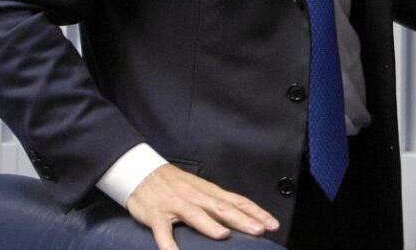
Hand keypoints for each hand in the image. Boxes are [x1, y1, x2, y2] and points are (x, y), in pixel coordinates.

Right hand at [126, 164, 278, 249]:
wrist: (142, 172)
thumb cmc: (176, 185)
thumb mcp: (201, 190)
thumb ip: (219, 203)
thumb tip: (243, 216)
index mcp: (210, 192)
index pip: (238, 201)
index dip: (256, 212)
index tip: (273, 224)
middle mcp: (196, 197)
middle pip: (222, 208)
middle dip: (242, 219)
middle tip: (259, 230)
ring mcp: (176, 205)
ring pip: (195, 215)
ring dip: (209, 225)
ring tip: (223, 235)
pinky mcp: (156, 214)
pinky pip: (162, 230)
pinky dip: (167, 243)